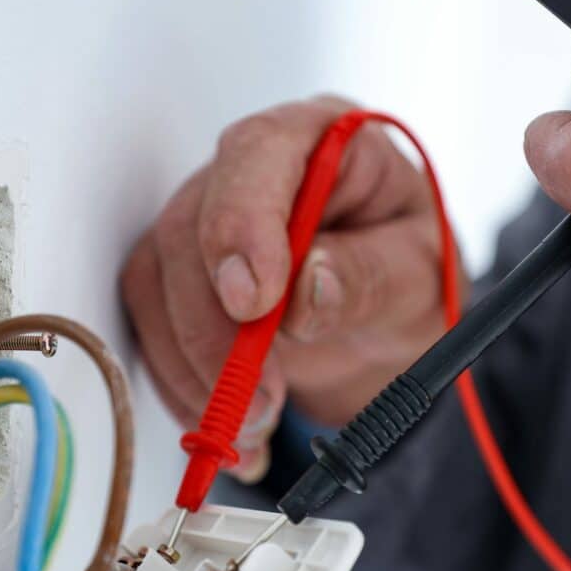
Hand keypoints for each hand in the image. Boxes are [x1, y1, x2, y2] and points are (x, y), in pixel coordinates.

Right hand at [121, 96, 464, 481]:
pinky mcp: (179, 278)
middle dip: (214, 330)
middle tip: (259, 400)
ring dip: (192, 370)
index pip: (257, 154)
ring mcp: (204, 224)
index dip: (242, 224)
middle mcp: (249, 176)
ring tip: (249, 428)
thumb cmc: (407, 274)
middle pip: (188, 230)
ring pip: (155, 285)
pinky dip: (182, 388)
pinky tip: (226, 428)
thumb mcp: (418, 276)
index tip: (252, 302)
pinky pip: (152, 329)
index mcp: (318, 142)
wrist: (382, 318)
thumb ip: (369, 276)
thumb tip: (307, 290)